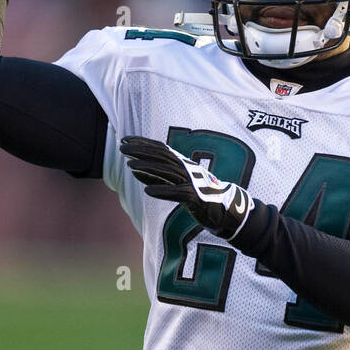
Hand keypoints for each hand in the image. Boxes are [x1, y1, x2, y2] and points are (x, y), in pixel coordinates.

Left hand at [120, 137, 253, 239]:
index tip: (124, 139)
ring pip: (168, 172)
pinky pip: (177, 193)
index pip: (160, 149)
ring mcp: (192, 182)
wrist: (227, 210)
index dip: (142, 143)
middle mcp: (187, 170)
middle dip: (141, 151)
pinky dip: (162, 191)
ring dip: (148, 168)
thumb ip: (157, 178)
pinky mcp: (196, 198)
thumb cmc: (200, 197)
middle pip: (162, 157)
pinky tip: (147, 192)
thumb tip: (136, 171)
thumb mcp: (177, 184)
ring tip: (129, 165)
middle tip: (122, 147)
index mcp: (183, 164)